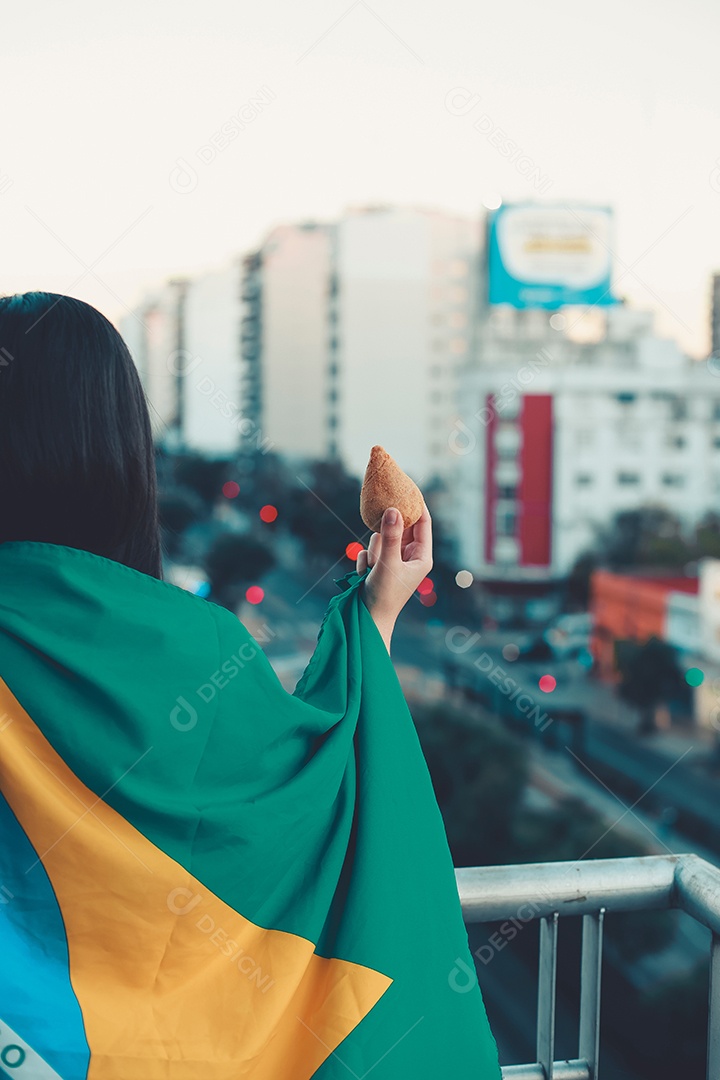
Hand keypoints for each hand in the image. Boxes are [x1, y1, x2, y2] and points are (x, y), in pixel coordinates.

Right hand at [356, 502, 432, 651]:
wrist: (368, 620)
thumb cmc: (384, 595)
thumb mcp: (388, 563)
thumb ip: (390, 536)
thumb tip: (394, 509)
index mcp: (422, 556)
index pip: (424, 522)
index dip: (417, 503)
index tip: (408, 486)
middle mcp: (410, 556)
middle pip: (401, 527)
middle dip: (389, 527)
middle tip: (381, 505)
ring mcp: (394, 560)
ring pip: (382, 538)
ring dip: (374, 551)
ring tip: (374, 570)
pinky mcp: (379, 565)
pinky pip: (369, 550)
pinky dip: (366, 562)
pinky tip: (366, 577)